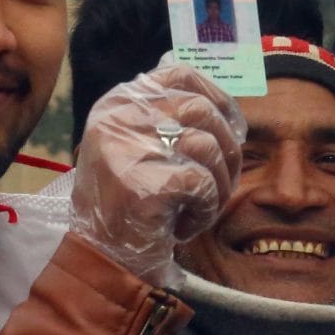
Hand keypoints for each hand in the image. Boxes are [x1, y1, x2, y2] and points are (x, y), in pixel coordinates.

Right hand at [71, 63, 244, 285]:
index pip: (180, 76)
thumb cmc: (129, 202)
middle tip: (220, 183)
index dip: (217, 96)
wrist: (102, 258)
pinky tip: (186, 225)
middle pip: (202, 111)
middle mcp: (117, 119)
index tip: (233, 124)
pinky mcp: (143, 184)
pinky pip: (203, 184)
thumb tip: (220, 101)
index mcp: (118, 103)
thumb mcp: (136, 146)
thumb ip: (166, 116)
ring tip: (201, 207)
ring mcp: (127, 149)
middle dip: (228, 149)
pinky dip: (206, 209)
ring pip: (208, 146)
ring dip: (220, 184)